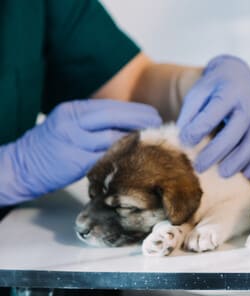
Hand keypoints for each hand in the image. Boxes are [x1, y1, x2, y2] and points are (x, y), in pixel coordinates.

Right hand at [0, 100, 161, 204]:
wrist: (22, 166)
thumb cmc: (52, 146)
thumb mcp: (70, 124)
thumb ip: (95, 121)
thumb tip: (130, 122)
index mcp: (73, 110)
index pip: (111, 106)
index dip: (136, 110)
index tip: (153, 114)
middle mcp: (73, 123)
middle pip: (115, 117)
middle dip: (141, 121)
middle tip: (159, 125)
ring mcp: (73, 142)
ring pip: (113, 138)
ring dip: (136, 139)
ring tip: (152, 141)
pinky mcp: (75, 162)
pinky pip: (106, 158)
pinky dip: (123, 156)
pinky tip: (137, 157)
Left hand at [177, 55, 249, 178]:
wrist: (238, 76)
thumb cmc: (213, 89)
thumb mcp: (197, 93)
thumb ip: (189, 115)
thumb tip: (185, 141)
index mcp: (229, 92)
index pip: (214, 112)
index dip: (199, 129)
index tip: (184, 142)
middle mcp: (248, 104)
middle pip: (237, 130)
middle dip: (217, 151)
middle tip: (199, 167)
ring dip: (239, 160)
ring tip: (223, 174)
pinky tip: (246, 174)